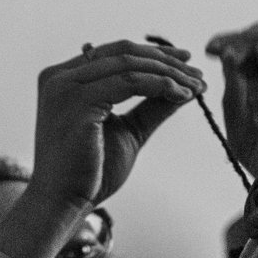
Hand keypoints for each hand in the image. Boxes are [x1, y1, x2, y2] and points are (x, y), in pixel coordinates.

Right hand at [30, 39, 204, 212]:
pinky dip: (160, 85)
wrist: (62, 204)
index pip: (114, 53)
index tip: (185, 61)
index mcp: (64, 79)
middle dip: (166, 60)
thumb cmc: (89, 174)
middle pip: (123, 53)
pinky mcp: (78, 103)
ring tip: (196, 87)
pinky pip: (130, 83)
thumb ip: (150, 106)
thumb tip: (184, 85)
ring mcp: (66, 87)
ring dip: (169, 74)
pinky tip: (182, 96)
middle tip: (198, 72)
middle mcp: (59, 77)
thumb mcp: (127, 131)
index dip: (153, 53)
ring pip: (129, 66)